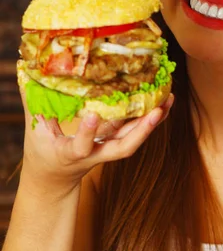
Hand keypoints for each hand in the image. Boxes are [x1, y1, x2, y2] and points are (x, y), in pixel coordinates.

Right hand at [21, 90, 173, 189]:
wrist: (56, 179)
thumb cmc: (43, 154)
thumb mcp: (35, 132)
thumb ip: (34, 104)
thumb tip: (26, 71)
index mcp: (71, 155)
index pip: (81, 148)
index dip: (87, 134)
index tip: (90, 114)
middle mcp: (95, 155)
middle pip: (123, 148)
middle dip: (141, 131)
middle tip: (157, 110)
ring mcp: (107, 150)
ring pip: (134, 139)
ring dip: (153, 121)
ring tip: (169, 99)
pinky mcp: (114, 142)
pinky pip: (135, 130)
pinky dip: (150, 117)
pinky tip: (164, 100)